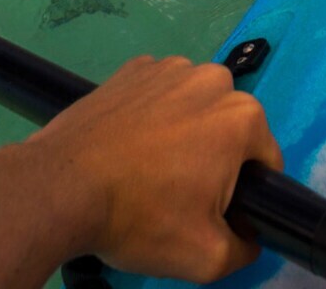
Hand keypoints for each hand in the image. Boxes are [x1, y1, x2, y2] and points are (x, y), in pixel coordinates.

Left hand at [20, 55, 282, 282]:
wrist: (60, 188)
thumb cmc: (142, 218)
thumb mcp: (208, 257)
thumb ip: (246, 248)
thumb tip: (248, 236)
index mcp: (242, 116)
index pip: (265, 162)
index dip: (246, 194)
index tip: (212, 213)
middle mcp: (212, 79)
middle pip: (229, 129)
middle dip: (214, 159)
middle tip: (177, 195)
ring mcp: (167, 67)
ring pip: (193, 108)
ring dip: (183, 132)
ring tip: (146, 170)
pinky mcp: (129, 69)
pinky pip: (156, 95)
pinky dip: (150, 116)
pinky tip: (126, 146)